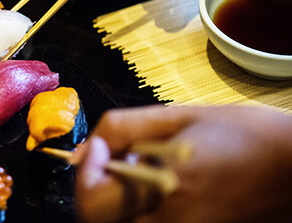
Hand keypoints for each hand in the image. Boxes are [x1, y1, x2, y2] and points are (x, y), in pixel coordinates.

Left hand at [75, 105, 291, 222]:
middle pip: (101, 222)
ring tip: (140, 177)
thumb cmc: (244, 135)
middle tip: (113, 164)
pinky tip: (158, 190)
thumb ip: (123, 129)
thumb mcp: (179, 116)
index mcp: (166, 188)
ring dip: (117, 204)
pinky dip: (138, 212)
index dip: (84, 175)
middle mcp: (172, 222)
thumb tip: (84, 149)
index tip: (97, 149)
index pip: (92, 203)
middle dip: (97, 191)